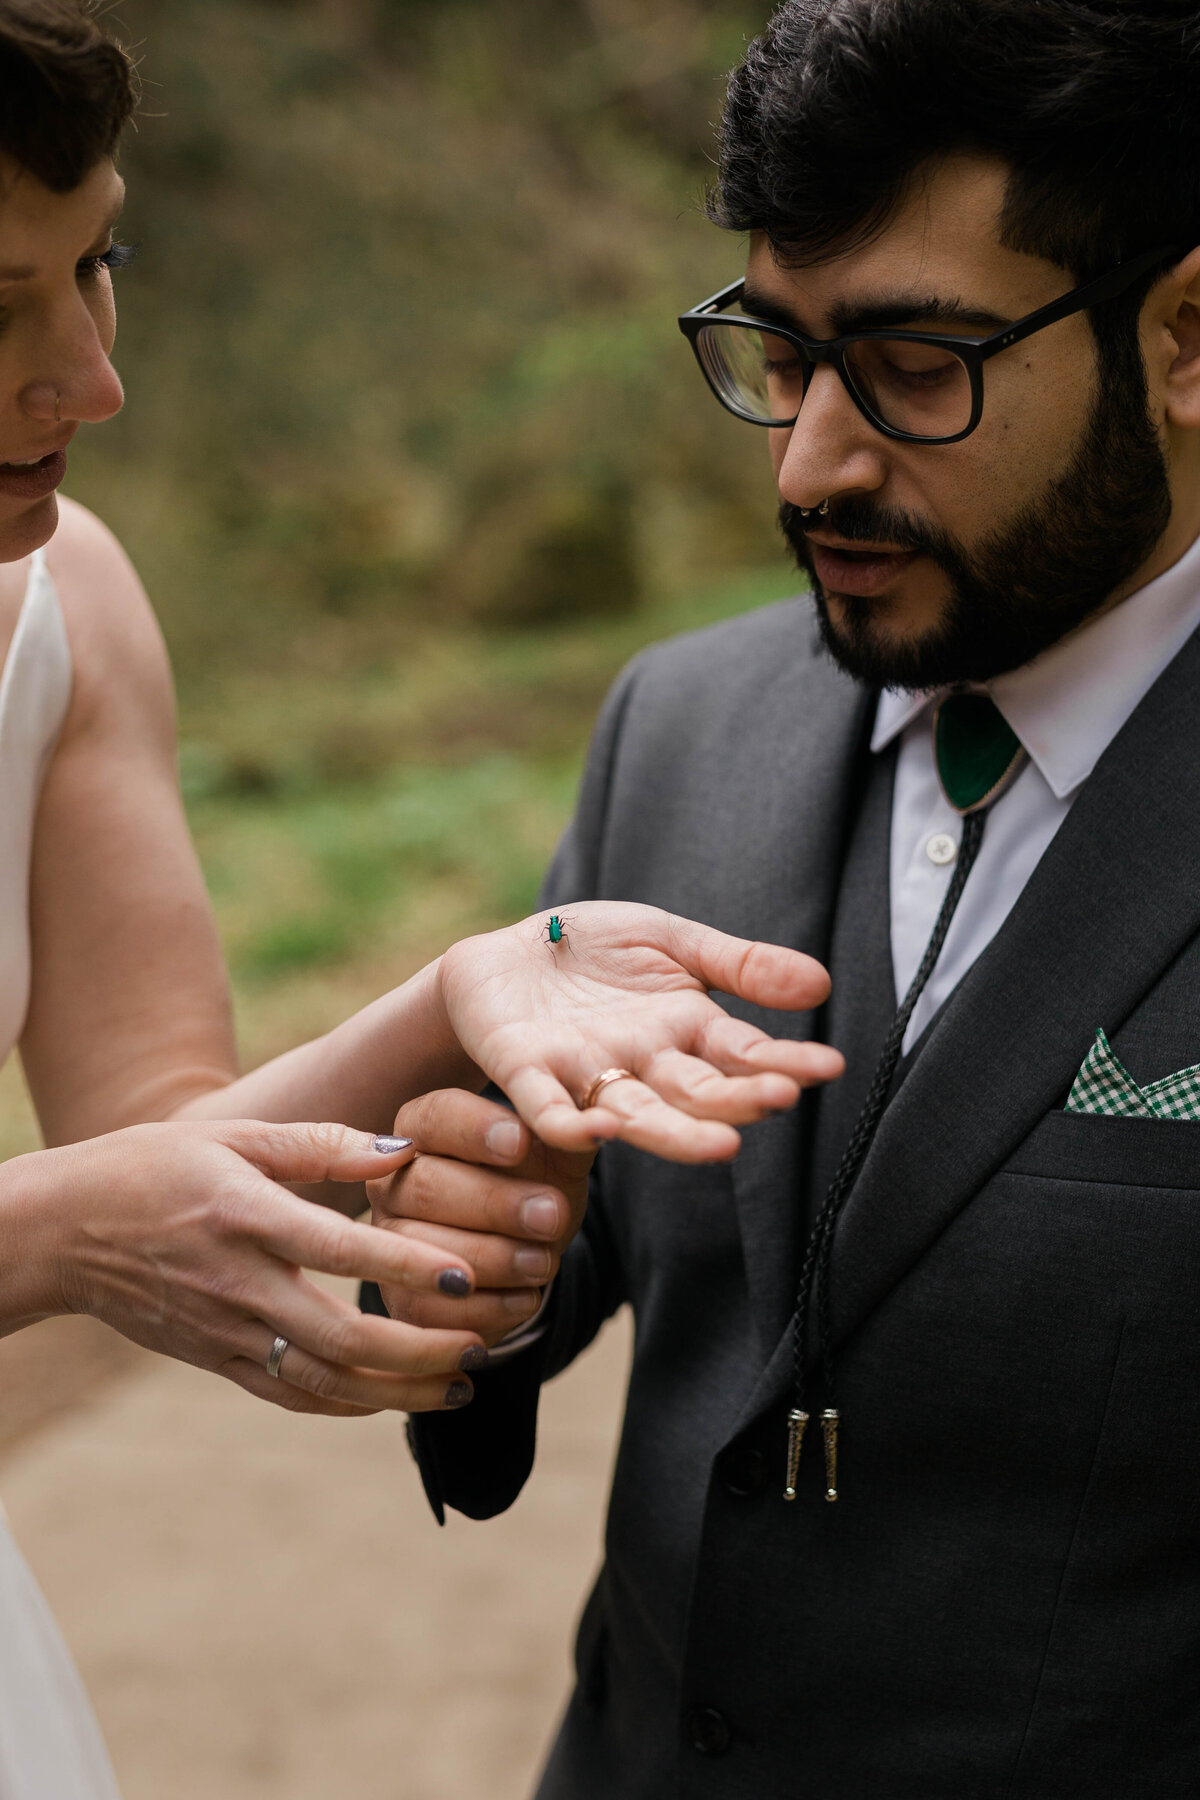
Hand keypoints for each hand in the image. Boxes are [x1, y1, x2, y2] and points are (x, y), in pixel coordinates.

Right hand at [2, 1119, 488, 1415]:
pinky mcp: (215, 1360)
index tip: (469, 1273)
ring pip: (321, 1381)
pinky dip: (348, 1403)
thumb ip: (322, 1145)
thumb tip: (402, 1151)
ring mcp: (224, 1332)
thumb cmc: (154, 1167)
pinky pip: (289, 1394)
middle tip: (482, 1346)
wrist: (63, 1231)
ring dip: (397, 1391)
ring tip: (460, 1385)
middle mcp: (237, 1283)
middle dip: (420, 1350)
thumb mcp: (233, 1135)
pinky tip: (394, 1399)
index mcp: (245, 1216)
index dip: (407, 1264)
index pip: (338, 1249)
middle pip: (340, 1337)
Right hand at [368, 1090, 589, 1346]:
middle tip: (552, 1215)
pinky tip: (525, 1297)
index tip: (520, 1142)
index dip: (475, 1129)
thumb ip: (572, 1132)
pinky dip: (487, 1308)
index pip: (437, 1115)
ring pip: (424, 1252)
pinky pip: (430, 1309)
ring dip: (495, 1259)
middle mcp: (393, 1181)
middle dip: (495, 1204)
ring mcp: (389, 1243)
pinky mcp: (400, 1300)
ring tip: (544, 1262)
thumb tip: (602, 1123)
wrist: (529, 1247)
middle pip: (427, 1187)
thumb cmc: (538, 1183)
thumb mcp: (559, 1153)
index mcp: (424, 1128)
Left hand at [437, 900, 842, 1159]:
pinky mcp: (525, 1073)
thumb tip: (821, 984)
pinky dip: (570, 1123)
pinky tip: (596, 1132)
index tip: (827, 1067)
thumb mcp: (673, 940)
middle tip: (778, 1100)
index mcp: (683, 1030)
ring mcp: (585, 1073)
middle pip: (694, 1091)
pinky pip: (549, 1108)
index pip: (742, 1053)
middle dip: (735, 1099)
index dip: (782, 1061)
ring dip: (674, 1133)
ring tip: (719, 1146)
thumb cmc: (595, 950)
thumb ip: (740, 964)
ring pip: (636, 1113)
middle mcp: (642, 1062)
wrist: (506, 952)